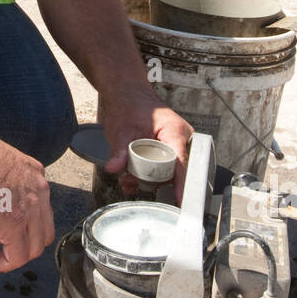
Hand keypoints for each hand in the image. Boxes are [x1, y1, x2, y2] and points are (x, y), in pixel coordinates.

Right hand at [0, 132, 54, 273]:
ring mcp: (29, 210)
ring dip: (13, 259)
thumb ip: (2, 184)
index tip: (3, 230)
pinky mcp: (13, 226)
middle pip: (43, 232)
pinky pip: (16, 257)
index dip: (25, 225)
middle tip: (3, 250)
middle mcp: (38, 192)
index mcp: (34, 175)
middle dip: (25, 245)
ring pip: (33, 248)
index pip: (40, 209)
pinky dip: (3, 265)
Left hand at [101, 87, 193, 203]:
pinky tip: (131, 176)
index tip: (182, 201)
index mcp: (175, 132)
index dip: (181, 184)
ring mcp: (176, 147)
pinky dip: (147, 176)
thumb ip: (119, 151)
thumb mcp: (121, 130)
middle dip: (152, 181)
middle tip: (130, 180)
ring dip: (147, 179)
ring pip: (167, 174)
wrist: (128, 96)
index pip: (182, 163)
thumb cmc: (129, 106)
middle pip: (174, 172)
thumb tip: (114, 168)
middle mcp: (181, 140)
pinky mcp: (168, 152)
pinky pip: (162, 170)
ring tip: (127, 176)